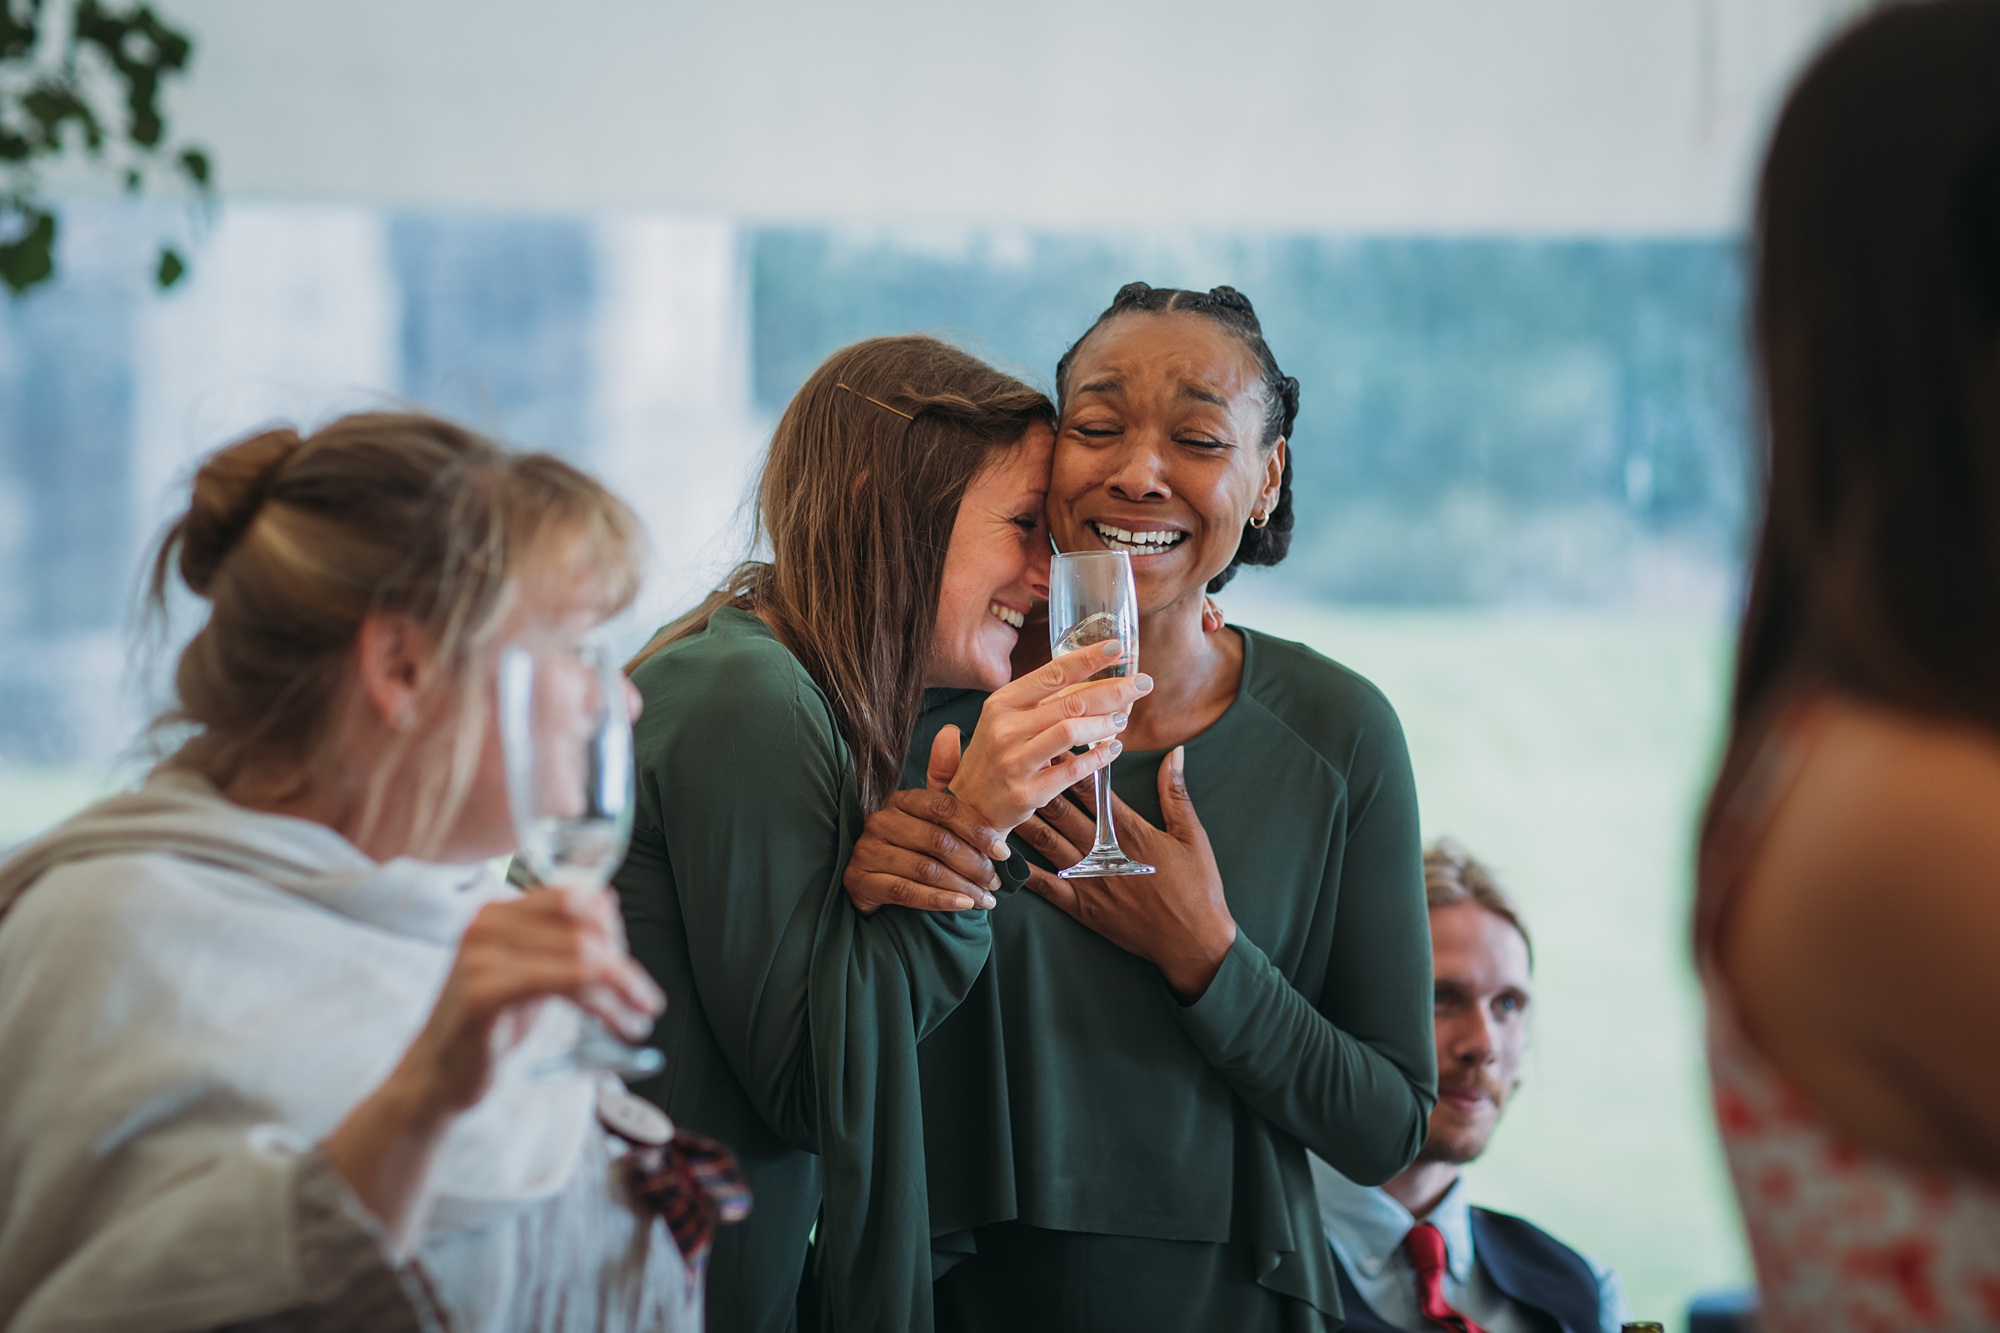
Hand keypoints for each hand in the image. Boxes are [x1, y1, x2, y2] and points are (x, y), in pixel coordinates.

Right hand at [325, 888, 665, 1238]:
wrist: (436, 1075)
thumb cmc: (486, 1026)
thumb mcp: (528, 971)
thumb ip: (560, 938)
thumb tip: (607, 901)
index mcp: (498, 912)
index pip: (574, 899)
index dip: (613, 930)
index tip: (628, 965)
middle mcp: (487, 924)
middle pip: (583, 927)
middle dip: (624, 965)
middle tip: (643, 999)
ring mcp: (481, 956)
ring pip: (580, 956)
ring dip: (623, 988)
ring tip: (640, 1017)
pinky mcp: (484, 993)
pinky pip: (563, 983)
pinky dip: (603, 1005)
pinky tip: (617, 1024)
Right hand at [845, 725, 1009, 913]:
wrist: (876, 884)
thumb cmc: (915, 847)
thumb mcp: (933, 817)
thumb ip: (947, 782)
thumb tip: (952, 731)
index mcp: (902, 800)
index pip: (944, 808)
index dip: (977, 830)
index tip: (1004, 852)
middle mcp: (881, 821)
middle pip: (937, 841)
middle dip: (974, 864)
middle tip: (996, 881)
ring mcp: (867, 850)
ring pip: (925, 869)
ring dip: (962, 886)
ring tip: (986, 899)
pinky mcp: (860, 880)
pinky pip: (906, 892)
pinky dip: (940, 900)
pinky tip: (963, 906)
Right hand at [948, 640, 1152, 831]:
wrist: (969, 807)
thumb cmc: (993, 758)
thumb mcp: (1003, 720)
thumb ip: (1038, 701)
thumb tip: (1088, 677)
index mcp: (1001, 703)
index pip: (1052, 673)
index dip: (1088, 659)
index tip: (1117, 648)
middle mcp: (1006, 728)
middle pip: (1070, 701)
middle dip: (1113, 690)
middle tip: (1141, 683)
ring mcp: (1015, 761)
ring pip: (1071, 731)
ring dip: (1104, 723)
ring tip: (1123, 719)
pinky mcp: (1027, 792)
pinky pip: (1072, 770)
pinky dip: (1098, 758)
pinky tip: (1113, 749)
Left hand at [1016, 746, 1236, 1001]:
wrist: (1192, 941)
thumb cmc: (1198, 887)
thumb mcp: (1192, 835)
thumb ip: (1176, 793)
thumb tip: (1176, 753)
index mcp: (1128, 830)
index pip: (1091, 789)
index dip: (1069, 764)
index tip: (1052, 742)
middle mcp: (1101, 851)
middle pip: (1061, 809)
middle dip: (1038, 783)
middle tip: (1017, 762)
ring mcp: (1088, 879)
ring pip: (1046, 841)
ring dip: (1024, 817)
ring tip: (1002, 796)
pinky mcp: (1081, 906)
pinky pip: (1043, 885)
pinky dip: (1020, 869)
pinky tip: (1000, 855)